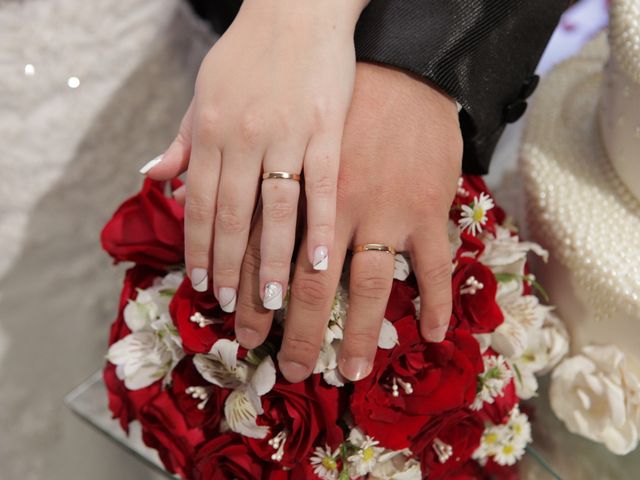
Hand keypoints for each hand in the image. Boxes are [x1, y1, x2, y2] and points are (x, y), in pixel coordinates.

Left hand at [144, 0, 367, 313]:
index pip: (198, 202)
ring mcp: (287, 134)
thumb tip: (153, 176)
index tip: (198, 283)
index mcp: (211, 130)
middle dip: (229, 265)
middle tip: (229, 305)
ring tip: (272, 301)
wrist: (297, 8)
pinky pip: (323, 186)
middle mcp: (244, 137)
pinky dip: (320, 226)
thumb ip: (182, 139)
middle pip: (233, 215)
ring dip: (273, 260)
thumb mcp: (203, 91)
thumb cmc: (247, 53)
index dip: (197, 247)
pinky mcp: (326, 130)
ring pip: (277, 209)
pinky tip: (318, 261)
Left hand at [232, 63, 462, 381]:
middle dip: (298, 334)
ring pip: (369, 286)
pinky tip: (433, 334)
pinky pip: (434, 265)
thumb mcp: (277, 127)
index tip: (244, 337)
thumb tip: (163, 181)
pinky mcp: (427, 208)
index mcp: (297, 192)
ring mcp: (385, 211)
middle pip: (312, 286)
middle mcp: (336, 209)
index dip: (253, 303)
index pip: (266, 259)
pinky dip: (434, 301)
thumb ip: (234, 164)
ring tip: (349, 372)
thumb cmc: (335, 103)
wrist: (400, 71)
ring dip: (357, 334)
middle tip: (290, 371)